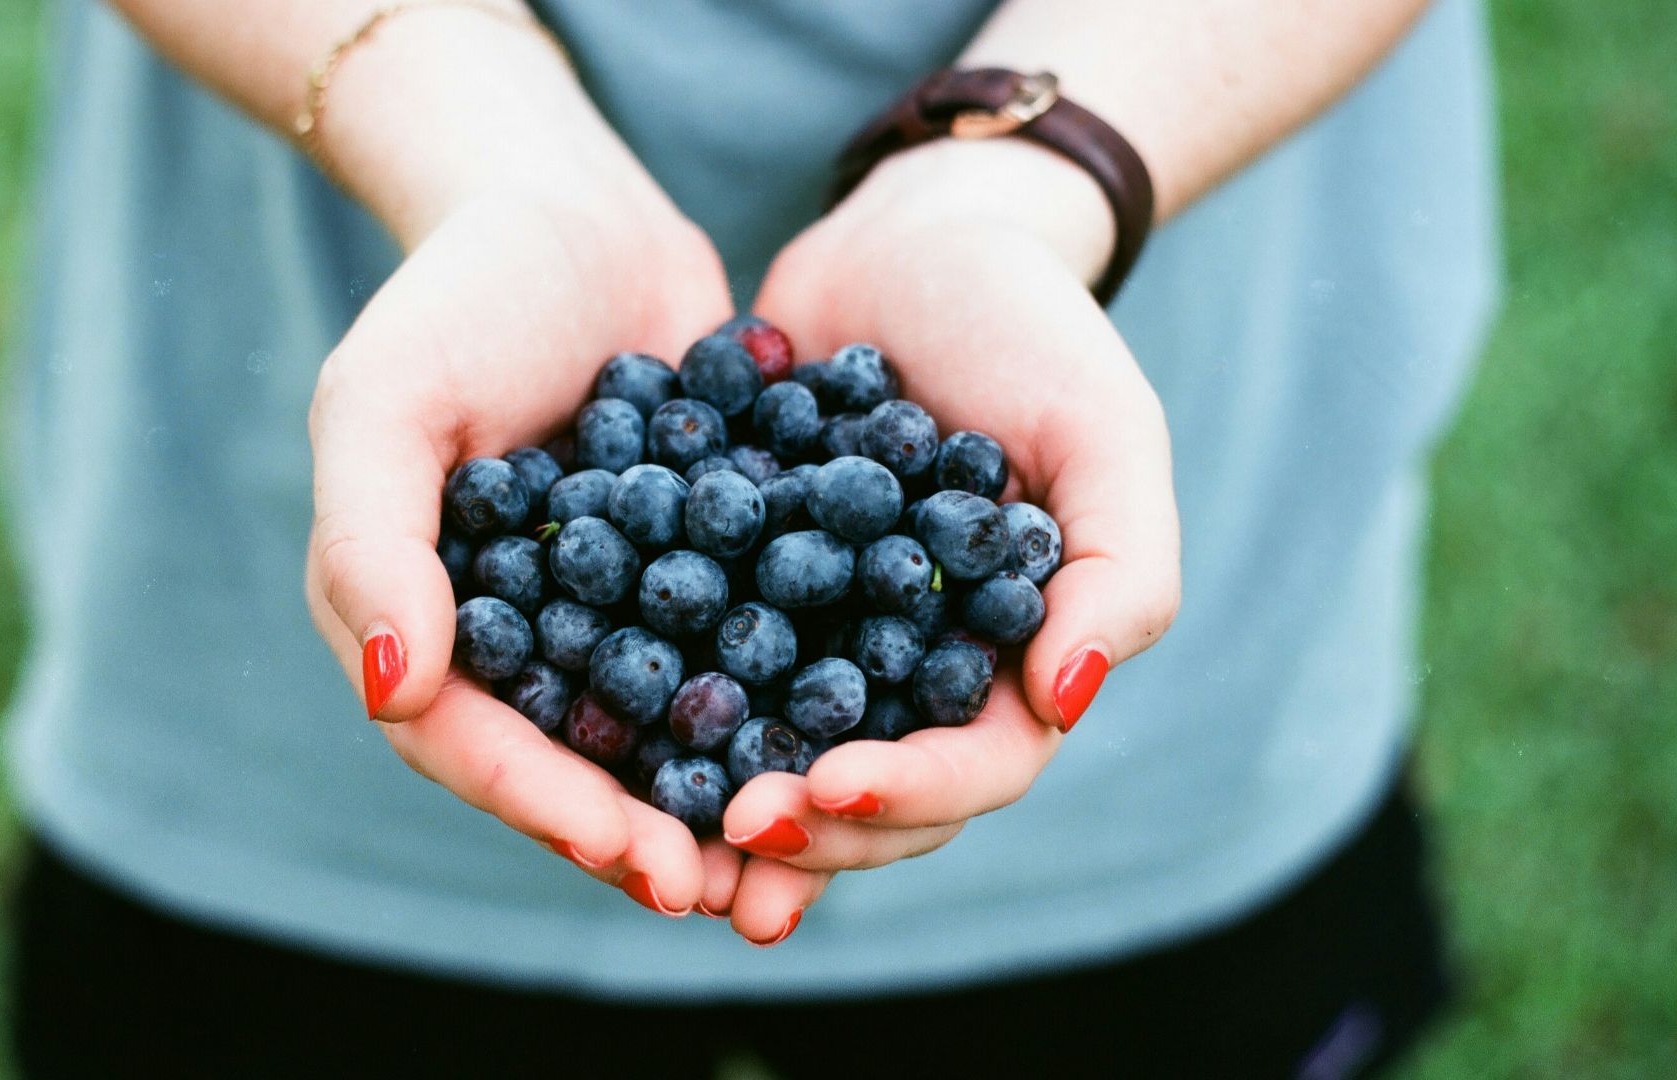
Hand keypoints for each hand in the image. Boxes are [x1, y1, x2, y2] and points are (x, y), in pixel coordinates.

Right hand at [304, 174, 742, 915]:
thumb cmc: (457, 296)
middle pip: (575, 761)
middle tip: (727, 893)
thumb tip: (395, 694)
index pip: (475, 743)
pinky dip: (785, 701)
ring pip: (662, 728)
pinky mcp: (699, 571)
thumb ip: (370, 544)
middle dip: (647, 832)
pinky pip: (737, 650)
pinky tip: (857, 738)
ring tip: (798, 856)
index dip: (551, 809)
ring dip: (723, 796)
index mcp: (426, 621)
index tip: (639, 859)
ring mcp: (614, 609)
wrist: (571, 211)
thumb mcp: (385, 401)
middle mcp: (518, 636)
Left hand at [707, 139, 1181, 940]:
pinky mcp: (739, 591)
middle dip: (809, 827)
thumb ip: (1120, 568)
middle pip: (872, 792)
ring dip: (728, 808)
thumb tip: (1067, 701)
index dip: (911, 793)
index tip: (832, 788)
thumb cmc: (1028, 326)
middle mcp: (915, 668)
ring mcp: (824, 637)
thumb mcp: (1103, 429)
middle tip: (734, 830)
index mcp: (1011, 657)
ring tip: (666, 842)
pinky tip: (601, 739)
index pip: (977, 765)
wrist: (910, 239)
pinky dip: (660, 712)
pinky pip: (699, 665)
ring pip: (780, 752)